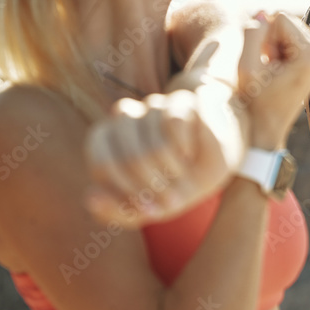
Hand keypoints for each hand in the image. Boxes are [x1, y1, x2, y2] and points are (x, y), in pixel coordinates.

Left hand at [84, 90, 218, 227]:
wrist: (219, 156)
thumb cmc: (178, 181)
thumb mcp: (153, 205)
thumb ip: (119, 209)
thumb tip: (90, 199)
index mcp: (106, 142)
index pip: (103, 164)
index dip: (126, 190)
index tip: (148, 209)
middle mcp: (124, 118)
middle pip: (130, 157)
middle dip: (153, 187)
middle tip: (172, 200)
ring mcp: (152, 106)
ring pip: (154, 143)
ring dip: (171, 169)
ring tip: (181, 177)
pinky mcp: (180, 100)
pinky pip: (173, 122)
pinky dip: (183, 146)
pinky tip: (189, 154)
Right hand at [237, 11, 309, 148]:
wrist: (269, 125)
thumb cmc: (256, 100)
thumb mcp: (246, 66)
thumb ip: (251, 34)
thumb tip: (262, 11)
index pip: (282, 17)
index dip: (265, 35)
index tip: (265, 61)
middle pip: (289, 20)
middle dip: (272, 38)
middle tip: (269, 66)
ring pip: (290, 28)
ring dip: (276, 44)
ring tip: (274, 69)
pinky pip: (295, 37)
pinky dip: (282, 49)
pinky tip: (279, 69)